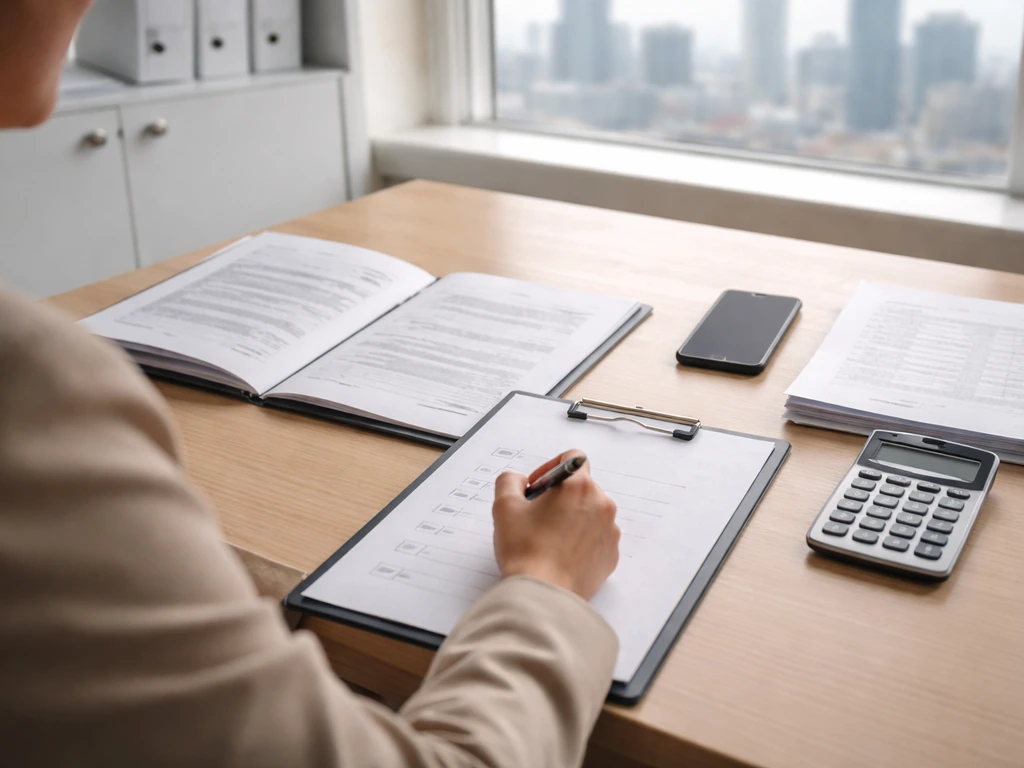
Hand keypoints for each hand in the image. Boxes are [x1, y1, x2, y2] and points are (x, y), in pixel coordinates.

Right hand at [492, 450, 619, 600]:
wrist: (543, 594)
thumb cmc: (525, 550)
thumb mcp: (504, 506)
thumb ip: (510, 480)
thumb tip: (520, 481)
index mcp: (579, 486)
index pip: (573, 458)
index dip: (551, 467)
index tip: (537, 488)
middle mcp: (601, 504)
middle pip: (581, 487)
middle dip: (560, 496)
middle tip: (537, 516)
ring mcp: (610, 531)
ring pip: (590, 512)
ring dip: (572, 518)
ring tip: (549, 538)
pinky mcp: (611, 555)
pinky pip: (597, 538)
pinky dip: (581, 540)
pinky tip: (561, 554)